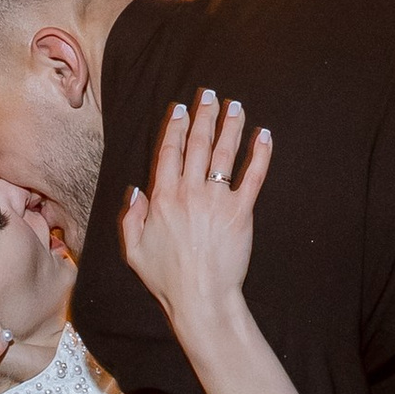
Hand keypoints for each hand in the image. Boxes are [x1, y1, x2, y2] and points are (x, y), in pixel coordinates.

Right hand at [119, 88, 272, 333]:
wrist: (200, 299)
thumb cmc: (167, 279)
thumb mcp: (134, 249)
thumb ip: (130, 217)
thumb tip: (135, 191)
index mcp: (163, 198)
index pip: (169, 151)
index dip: (175, 126)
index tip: (180, 108)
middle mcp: (189, 193)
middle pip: (197, 144)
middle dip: (204, 115)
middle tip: (209, 94)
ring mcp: (216, 201)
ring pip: (224, 154)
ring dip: (231, 126)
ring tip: (236, 106)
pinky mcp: (240, 214)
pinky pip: (253, 178)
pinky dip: (260, 155)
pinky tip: (264, 136)